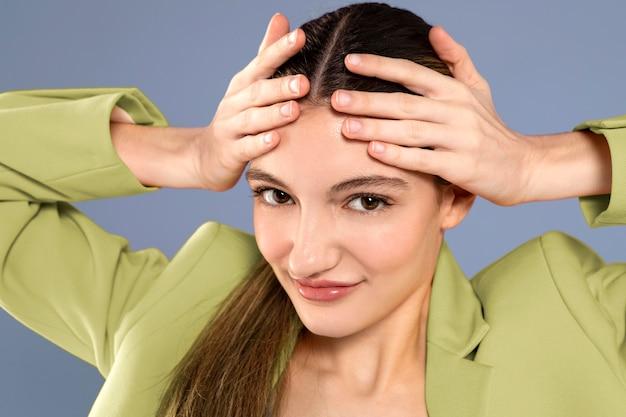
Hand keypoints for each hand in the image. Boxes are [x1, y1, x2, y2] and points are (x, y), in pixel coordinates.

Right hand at [193, 13, 309, 191]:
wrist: (207, 156)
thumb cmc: (238, 117)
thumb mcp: (250, 85)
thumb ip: (267, 54)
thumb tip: (281, 17)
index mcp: (244, 84)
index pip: (263, 63)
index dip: (280, 49)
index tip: (300, 36)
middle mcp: (235, 102)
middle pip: (258, 91)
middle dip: (280, 86)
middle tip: (304, 82)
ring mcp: (230, 128)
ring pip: (252, 119)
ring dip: (273, 115)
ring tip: (294, 110)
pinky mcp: (230, 152)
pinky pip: (246, 148)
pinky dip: (260, 144)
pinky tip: (275, 141)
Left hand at [330, 26, 534, 206]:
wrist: (523, 166)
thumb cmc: (491, 128)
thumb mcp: (478, 89)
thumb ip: (457, 59)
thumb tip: (435, 30)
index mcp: (455, 91)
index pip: (412, 72)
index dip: (380, 66)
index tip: (350, 61)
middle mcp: (457, 111)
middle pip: (404, 103)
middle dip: (367, 101)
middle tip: (335, 100)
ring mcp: (460, 138)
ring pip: (410, 131)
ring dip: (376, 128)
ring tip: (345, 127)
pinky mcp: (462, 166)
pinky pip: (424, 159)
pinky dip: (399, 155)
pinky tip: (375, 152)